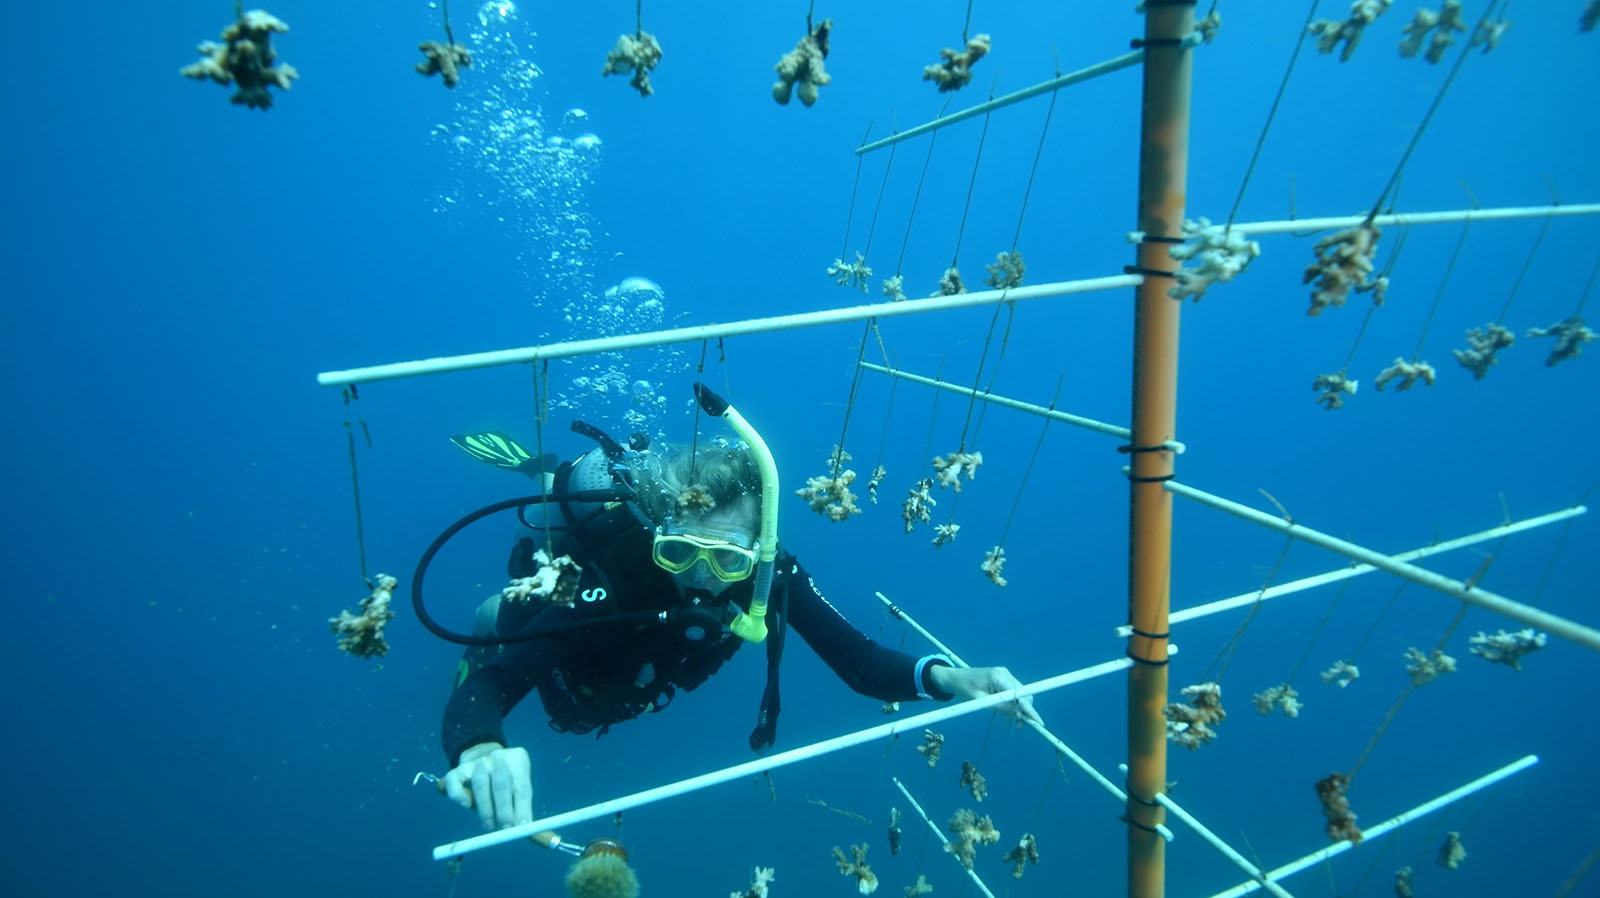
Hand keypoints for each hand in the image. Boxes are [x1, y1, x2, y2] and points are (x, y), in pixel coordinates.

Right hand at [443, 742, 532, 830]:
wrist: (483, 756)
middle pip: (502, 782)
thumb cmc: (506, 782)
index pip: (522, 786)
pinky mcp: (459, 769)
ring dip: (485, 807)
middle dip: (504, 808)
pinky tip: (465, 805)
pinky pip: (454, 780)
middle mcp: (497, 758)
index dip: (523, 808)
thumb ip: (522, 809)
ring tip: (489, 826)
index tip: (523, 827)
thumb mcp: (518, 788)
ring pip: (480, 783)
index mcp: (517, 760)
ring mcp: (477, 762)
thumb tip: (529, 833)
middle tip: (506, 828)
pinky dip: (458, 794)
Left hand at [928, 664, 1042, 725]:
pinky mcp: (1003, 680)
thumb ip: (998, 707)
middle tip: (1016, 725)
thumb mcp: (978, 701)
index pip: (1019, 694)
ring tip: (1011, 721)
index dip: (1029, 709)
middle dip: (1024, 711)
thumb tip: (1017, 714)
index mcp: (998, 676)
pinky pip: (1014, 693)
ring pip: (1020, 695)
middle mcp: (1005, 674)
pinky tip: (1006, 711)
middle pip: (1024, 694)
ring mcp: (1005, 676)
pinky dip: (1013, 704)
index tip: (1038, 722)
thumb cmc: (963, 688)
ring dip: (1018, 709)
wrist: (954, 678)